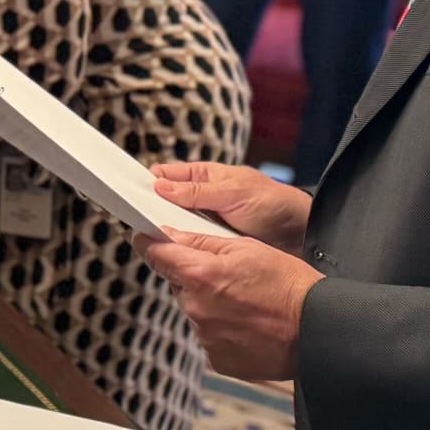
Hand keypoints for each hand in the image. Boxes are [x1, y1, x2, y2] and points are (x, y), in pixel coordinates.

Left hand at [133, 227, 317, 380]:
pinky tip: (247, 324)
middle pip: (177, 284)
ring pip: (194, 310)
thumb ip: (201, 240)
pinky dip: (222, 329)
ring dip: (210, 304)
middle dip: (194, 277)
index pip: (154, 254)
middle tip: (229, 277)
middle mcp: (195, 307)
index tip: (150, 239)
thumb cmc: (289, 285)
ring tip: (246, 303)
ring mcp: (204, 336)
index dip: (151, 243)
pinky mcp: (216, 358)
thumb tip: (166, 232)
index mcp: (199, 274)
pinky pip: (209, 336)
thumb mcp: (247, 248)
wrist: (318, 330)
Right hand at [150, 162, 311, 254]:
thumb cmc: (272, 203)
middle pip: (165, 203)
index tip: (127, 192)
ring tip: (152, 240)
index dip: (146, 182)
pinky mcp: (212, 243)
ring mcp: (205, 222)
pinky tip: (174, 254)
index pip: (165, 175)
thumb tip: (160, 185)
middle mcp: (200, 199)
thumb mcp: (234, 193)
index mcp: (203, 176)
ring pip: (175, 226)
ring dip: (168, 232)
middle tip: (136, 221)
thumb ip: (197, 191)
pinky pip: (190, 244)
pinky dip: (183, 248)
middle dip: (152, 210)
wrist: (301, 234)